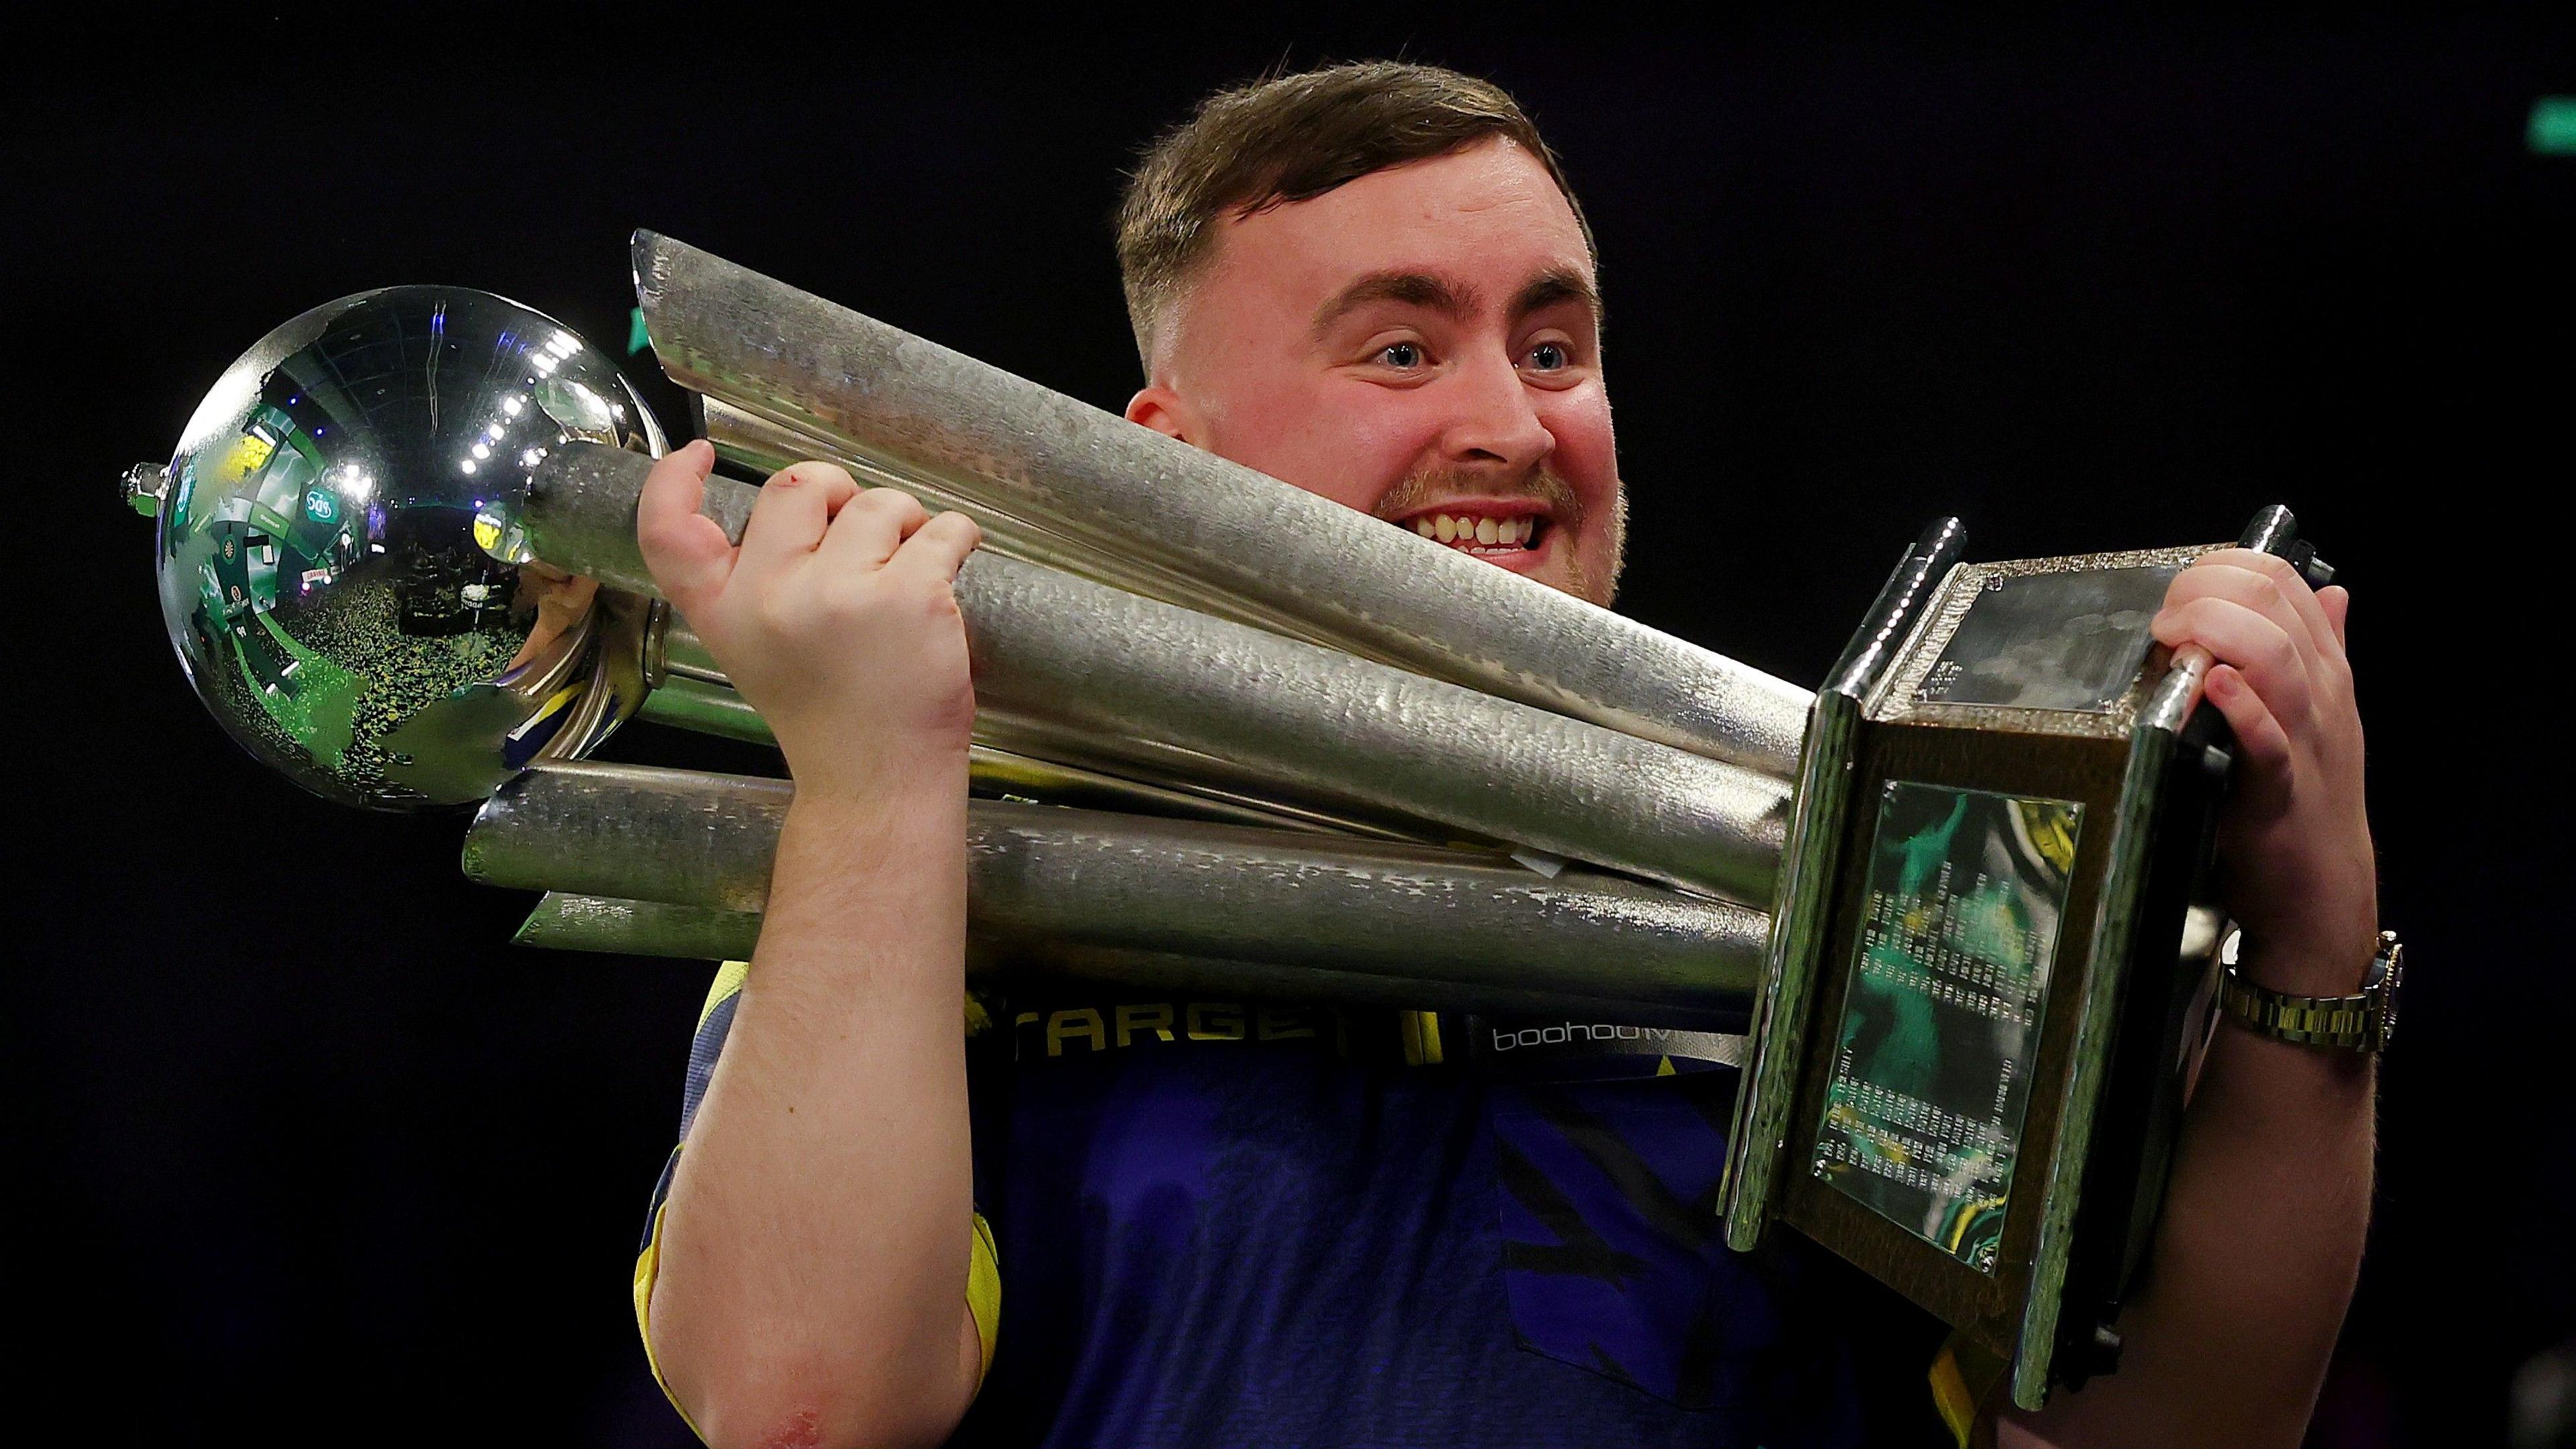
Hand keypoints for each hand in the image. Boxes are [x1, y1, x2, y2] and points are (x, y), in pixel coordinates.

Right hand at [636, 440, 982, 800]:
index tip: (700, 453)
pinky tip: (952, 568)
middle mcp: (772, 596)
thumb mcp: (756, 650)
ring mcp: (841, 594)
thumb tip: (795, 498)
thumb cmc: (831, 713)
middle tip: (863, 541)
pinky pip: (943, 527)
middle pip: (799, 484)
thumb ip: (750, 581)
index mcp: (724, 610)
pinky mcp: (911, 595)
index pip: (668, 530)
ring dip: (906, 524)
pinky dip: (956, 538)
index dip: (674, 480)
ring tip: (907, 575)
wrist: (878, 781)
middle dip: (840, 495)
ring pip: (880, 502)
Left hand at [2152, 548, 2375, 994]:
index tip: (2181, 589)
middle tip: (2164, 616)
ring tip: (2174, 633)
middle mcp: (2320, 694)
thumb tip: (2331, 592)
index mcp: (2325, 671)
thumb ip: (2326, 651)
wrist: (2322, 890)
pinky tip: (2214, 683)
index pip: (2283, 581)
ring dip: (2216, 631)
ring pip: (2276, 657)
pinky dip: (2243, 707)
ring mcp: (2304, 738)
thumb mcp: (2325, 715)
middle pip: (2273, 603)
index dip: (2224, 567)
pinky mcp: (2279, 790)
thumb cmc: (2309, 799)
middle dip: (2208, 589)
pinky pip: (2267, 740)